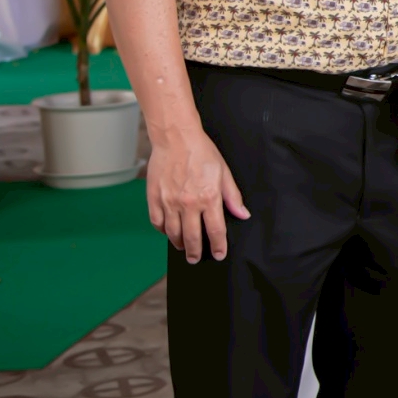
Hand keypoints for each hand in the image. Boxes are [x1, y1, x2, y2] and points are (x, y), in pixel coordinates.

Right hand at [147, 127, 248, 262]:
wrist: (176, 139)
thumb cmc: (201, 153)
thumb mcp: (223, 172)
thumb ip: (233, 196)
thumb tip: (242, 214)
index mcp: (208, 197)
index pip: (215, 230)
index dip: (218, 246)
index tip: (218, 254)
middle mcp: (188, 203)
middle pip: (192, 237)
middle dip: (195, 252)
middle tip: (196, 258)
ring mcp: (169, 202)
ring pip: (173, 233)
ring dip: (179, 243)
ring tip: (183, 247)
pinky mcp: (154, 198)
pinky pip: (157, 222)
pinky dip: (162, 230)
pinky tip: (168, 232)